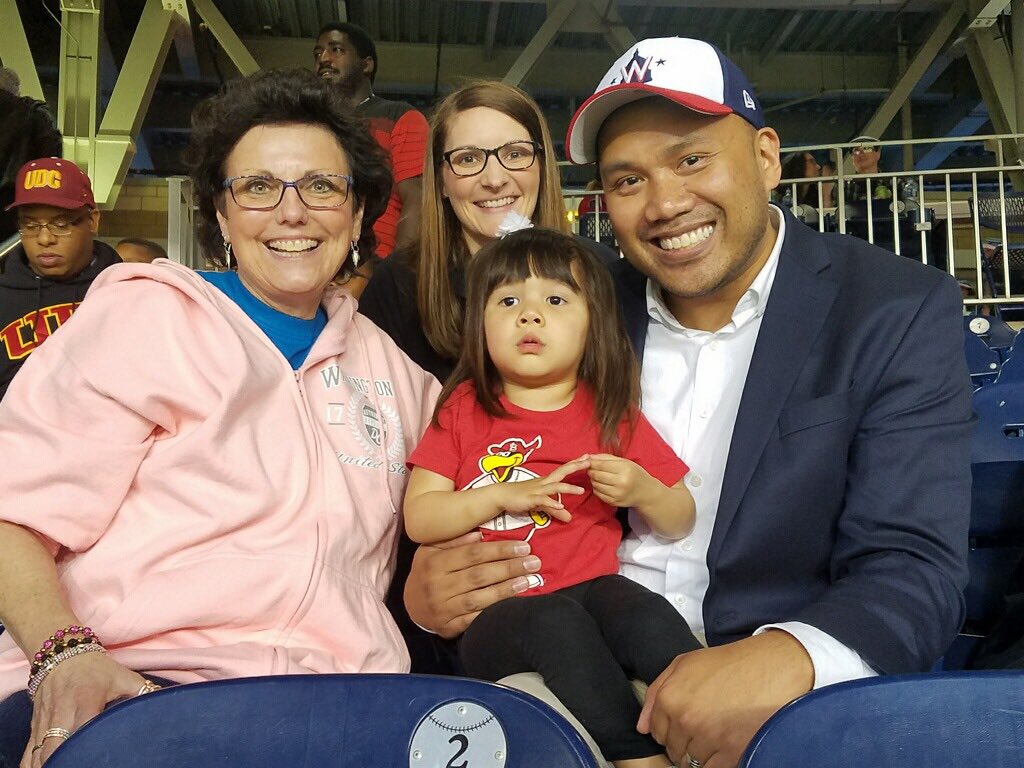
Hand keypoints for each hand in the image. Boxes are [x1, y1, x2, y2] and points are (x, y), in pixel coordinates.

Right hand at [23, 651, 148, 766]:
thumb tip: (167, 701)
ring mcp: (45, 719)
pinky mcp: (35, 725)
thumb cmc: (97, 669)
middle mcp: (62, 709)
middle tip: (81, 765)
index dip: (89, 743)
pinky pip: (27, 751)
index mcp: (86, 697)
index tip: (99, 755)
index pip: (84, 725)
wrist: (62, 652)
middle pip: (56, 744)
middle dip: (66, 759)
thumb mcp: (123, 675)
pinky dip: (32, 764)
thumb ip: (143, 690)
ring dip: (49, 763)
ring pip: (39, 751)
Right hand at [403, 531, 542, 638]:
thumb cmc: (427, 571)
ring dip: (507, 590)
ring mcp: (443, 608)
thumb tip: (479, 534)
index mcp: (435, 563)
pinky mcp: (449, 627)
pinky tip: (513, 603)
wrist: (411, 604)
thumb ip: (454, 540)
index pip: (473, 554)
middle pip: (480, 575)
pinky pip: (475, 619)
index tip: (523, 547)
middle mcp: (438, 586)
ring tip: (529, 581)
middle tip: (534, 563)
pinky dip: (495, 611)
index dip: (499, 550)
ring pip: (480, 598)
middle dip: (509, 568)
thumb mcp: (432, 549)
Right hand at [494, 457, 589, 522]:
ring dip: (568, 488)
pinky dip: (552, 503)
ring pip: (555, 487)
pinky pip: (543, 501)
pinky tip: (561, 507)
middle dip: (575, 467)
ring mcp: (537, 490)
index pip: (563, 470)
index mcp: (546, 481)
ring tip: (581, 491)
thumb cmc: (521, 496)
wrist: (501, 495)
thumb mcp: (541, 505)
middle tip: (589, 462)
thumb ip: (555, 510)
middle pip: (562, 472)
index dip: (575, 463)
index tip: (588, 457)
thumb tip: (569, 518)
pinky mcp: (530, 499)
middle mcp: (543, 483)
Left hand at [587, 453, 654, 507]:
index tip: (588, 461)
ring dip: (593, 479)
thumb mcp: (625, 462)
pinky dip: (597, 487)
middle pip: (596, 475)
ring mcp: (617, 494)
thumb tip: (588, 456)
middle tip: (592, 468)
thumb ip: (606, 458)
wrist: (646, 493)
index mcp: (625, 469)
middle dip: (591, 470)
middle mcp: (621, 482)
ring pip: (595, 484)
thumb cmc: (635, 474)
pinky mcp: (614, 502)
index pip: (601, 464)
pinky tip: (603, 484)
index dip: (591, 462)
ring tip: (599, 476)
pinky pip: (597, 493)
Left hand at [638, 631, 813, 767]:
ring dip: (700, 754)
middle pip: (673, 750)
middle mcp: (685, 720)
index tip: (684, 724)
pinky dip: (716, 762)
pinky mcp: (731, 751)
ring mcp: (708, 738)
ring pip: (691, 762)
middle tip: (702, 729)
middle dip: (684, 743)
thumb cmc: (727, 664)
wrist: (769, 668)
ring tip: (714, 736)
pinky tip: (724, 745)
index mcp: (670, 698)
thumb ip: (657, 692)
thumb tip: (642, 727)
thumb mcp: (684, 664)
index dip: (670, 730)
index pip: (657, 733)